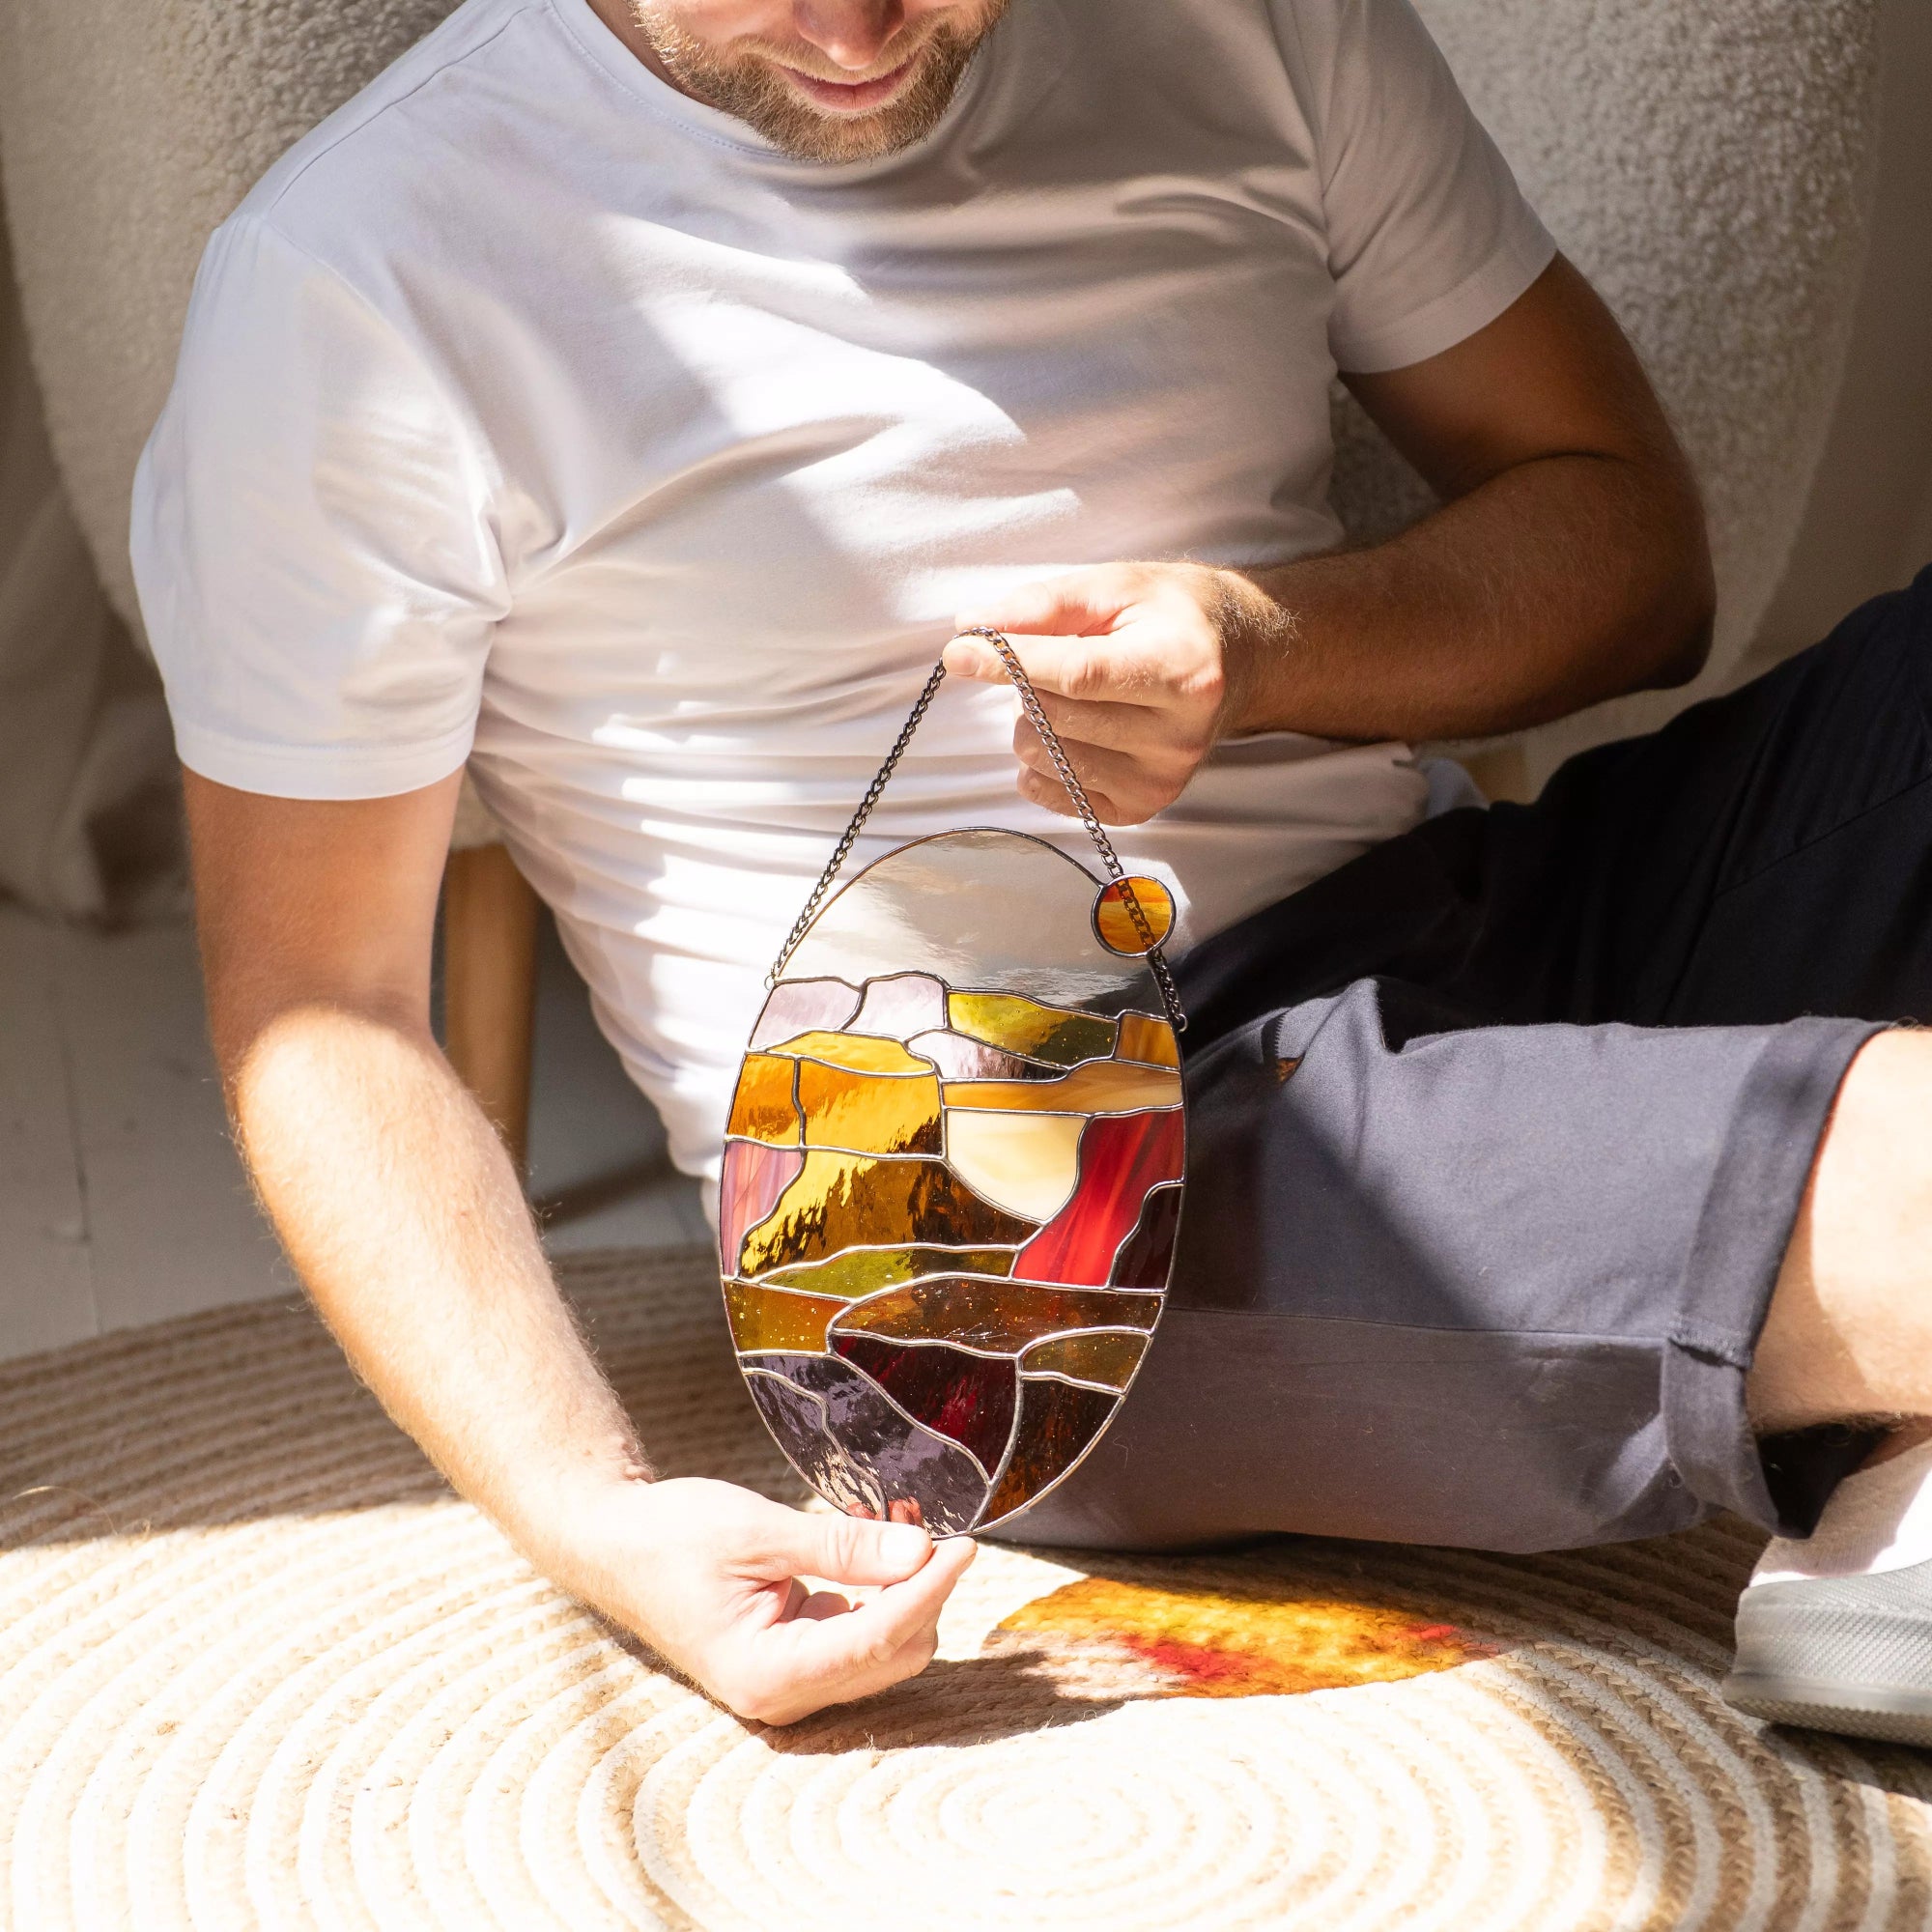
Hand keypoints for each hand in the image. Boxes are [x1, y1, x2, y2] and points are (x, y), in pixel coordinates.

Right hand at [540, 1475, 976, 1724]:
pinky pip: (857, 1635)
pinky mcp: (789, 1659)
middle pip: (892, 1656)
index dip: (928, 1590)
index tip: (964, 1545)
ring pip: (881, 1649)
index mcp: (767, 1673)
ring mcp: (785, 1682)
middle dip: (919, 1590)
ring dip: (901, 1589)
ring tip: (897, 1521)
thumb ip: (840, 1546)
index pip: (878, 1641)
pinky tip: (869, 1541)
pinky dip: (876, 1593)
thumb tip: (919, 1552)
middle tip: (927, 1520)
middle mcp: (781, 1694)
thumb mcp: (757, 1530)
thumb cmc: (670, 1536)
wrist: (611, 1543)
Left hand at [944, 562, 1285, 824]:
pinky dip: (1040, 759)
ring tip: (1074, 693)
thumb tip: (971, 629)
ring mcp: (1161, 779)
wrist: (1240, 662)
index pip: (1077, 675)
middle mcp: (1178, 735)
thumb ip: (1043, 606)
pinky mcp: (1141, 808)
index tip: (959, 651)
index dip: (1011, 663)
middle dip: (1028, 681)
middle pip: (1054, 715)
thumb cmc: (1172, 617)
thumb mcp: (1117, 587)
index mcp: (1182, 669)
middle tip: (1055, 657)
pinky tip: (1071, 730)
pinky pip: (1048, 791)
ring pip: (1044, 755)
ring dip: (1034, 719)